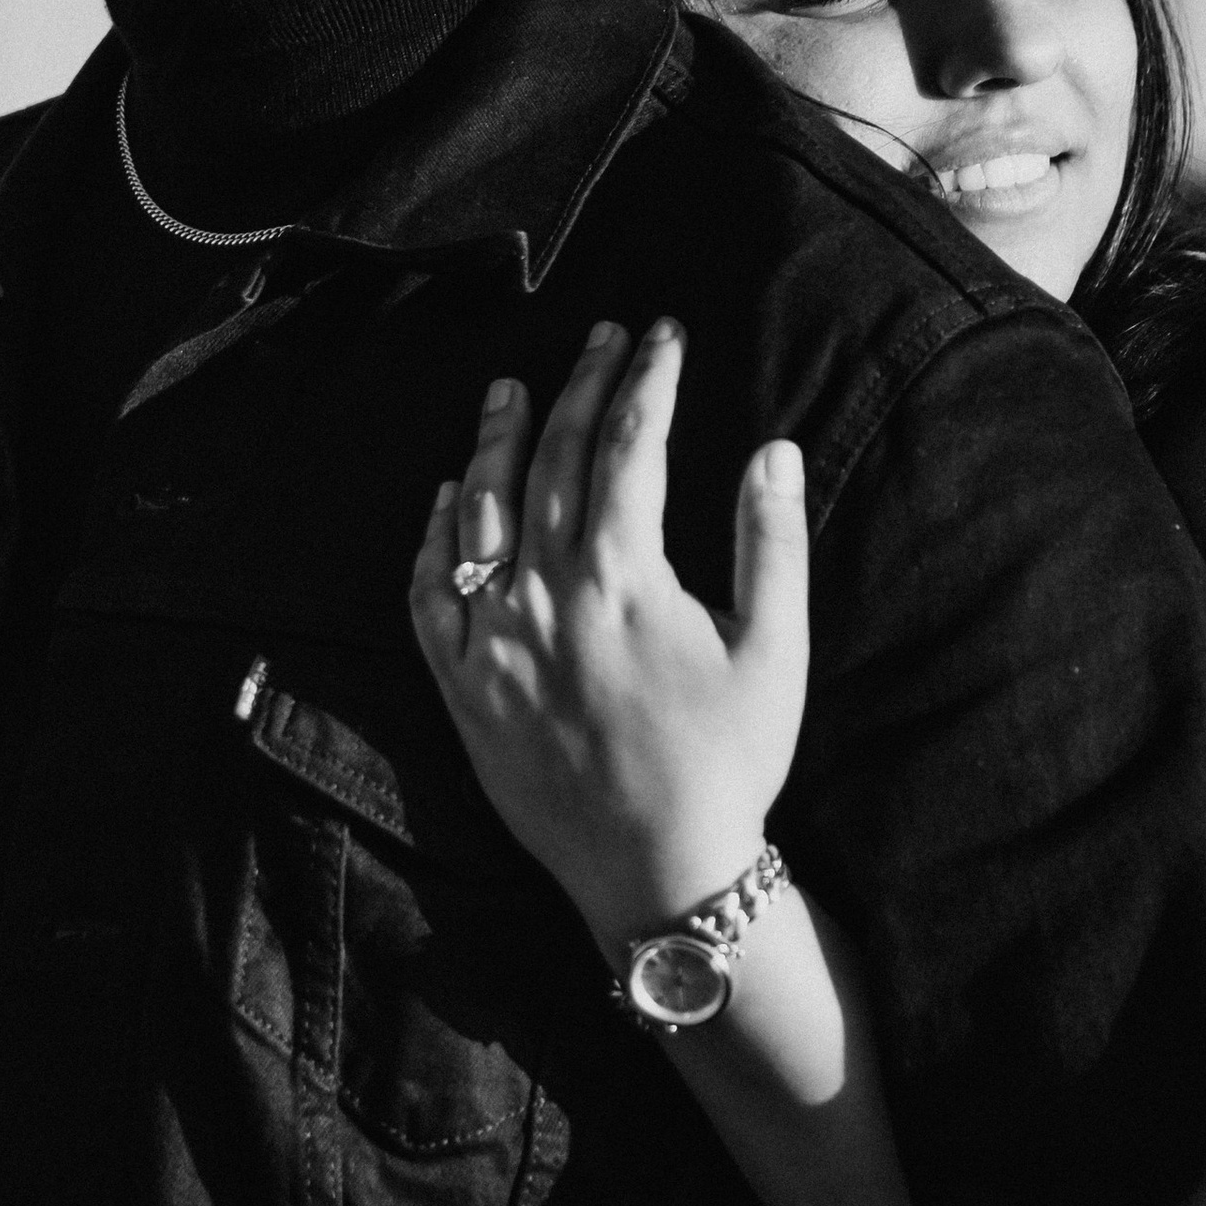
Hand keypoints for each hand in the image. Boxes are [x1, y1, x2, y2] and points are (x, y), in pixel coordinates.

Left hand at [408, 319, 808, 951]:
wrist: (658, 870)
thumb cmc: (729, 764)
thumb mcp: (773, 652)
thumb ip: (769, 543)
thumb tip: (772, 450)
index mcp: (624, 579)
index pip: (631, 446)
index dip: (648, 380)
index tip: (663, 335)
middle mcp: (547, 597)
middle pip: (556, 461)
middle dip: (582, 386)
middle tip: (603, 338)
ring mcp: (496, 642)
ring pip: (482, 512)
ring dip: (496, 441)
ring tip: (511, 391)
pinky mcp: (464, 687)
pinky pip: (431, 595)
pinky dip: (436, 537)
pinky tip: (446, 498)